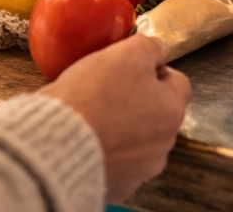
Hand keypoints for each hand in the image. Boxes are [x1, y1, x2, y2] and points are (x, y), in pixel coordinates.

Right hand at [39, 34, 189, 203]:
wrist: (55, 142)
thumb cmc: (91, 97)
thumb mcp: (125, 54)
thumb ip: (149, 46)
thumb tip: (157, 49)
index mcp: (171, 112)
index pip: (177, 81)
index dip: (153, 68)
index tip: (130, 65)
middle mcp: (162, 146)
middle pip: (156, 111)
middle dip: (136, 98)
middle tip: (107, 87)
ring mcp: (140, 170)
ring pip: (136, 137)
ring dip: (121, 125)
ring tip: (93, 112)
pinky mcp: (116, 186)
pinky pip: (115, 160)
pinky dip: (105, 148)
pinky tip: (87, 135)